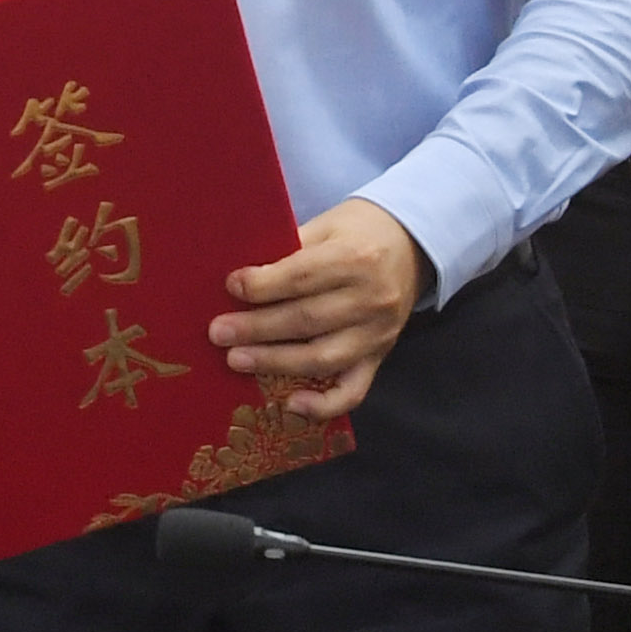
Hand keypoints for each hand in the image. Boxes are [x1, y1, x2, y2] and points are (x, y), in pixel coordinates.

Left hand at [211, 198, 428, 427]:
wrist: (412, 245)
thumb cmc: (358, 232)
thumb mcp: (326, 226)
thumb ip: (289, 250)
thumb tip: (240, 279)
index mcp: (354, 258)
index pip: (302, 277)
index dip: (263, 285)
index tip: (231, 287)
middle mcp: (370, 299)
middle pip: (307, 320)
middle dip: (257, 328)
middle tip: (218, 333)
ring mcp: (377, 334)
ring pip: (322, 357)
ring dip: (275, 362)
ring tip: (236, 360)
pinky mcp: (379, 358)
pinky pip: (353, 391)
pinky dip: (323, 405)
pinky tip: (291, 403)